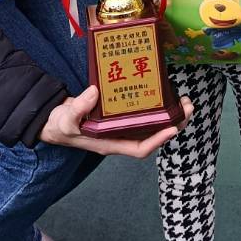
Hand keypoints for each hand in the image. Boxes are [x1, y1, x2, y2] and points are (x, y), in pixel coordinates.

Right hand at [38, 85, 193, 156]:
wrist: (53, 121)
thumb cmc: (59, 125)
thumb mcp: (65, 120)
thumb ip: (78, 109)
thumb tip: (94, 93)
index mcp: (110, 143)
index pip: (140, 148)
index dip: (158, 140)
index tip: (173, 127)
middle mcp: (120, 136)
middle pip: (153, 135)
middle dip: (173, 124)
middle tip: (187, 106)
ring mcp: (121, 127)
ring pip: (152, 124)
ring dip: (170, 114)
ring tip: (183, 100)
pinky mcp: (120, 115)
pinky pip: (143, 113)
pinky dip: (155, 105)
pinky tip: (163, 92)